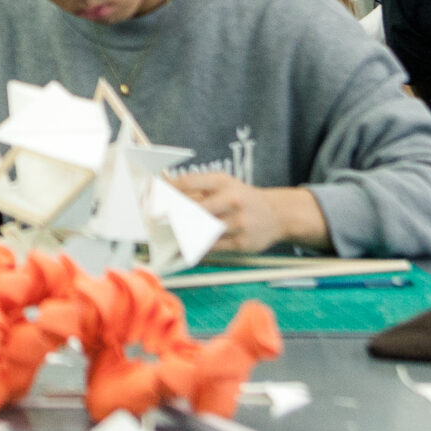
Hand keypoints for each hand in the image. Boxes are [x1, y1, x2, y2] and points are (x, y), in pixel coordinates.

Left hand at [167, 170, 329, 252]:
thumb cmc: (242, 198)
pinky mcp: (241, 243)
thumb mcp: (224, 184)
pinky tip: (183, 248)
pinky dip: (195, 248)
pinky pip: (212, 247)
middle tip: (156, 221)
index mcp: (223, 182)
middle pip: (194, 209)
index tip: (154, 199)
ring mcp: (238, 223)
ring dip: (182, 235)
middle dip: (173, 216)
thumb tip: (164, 190)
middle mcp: (232, 200)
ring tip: (166, 238)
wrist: (277, 214)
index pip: (188, 183)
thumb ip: (196, 188)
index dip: (167, 191)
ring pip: (202, 231)